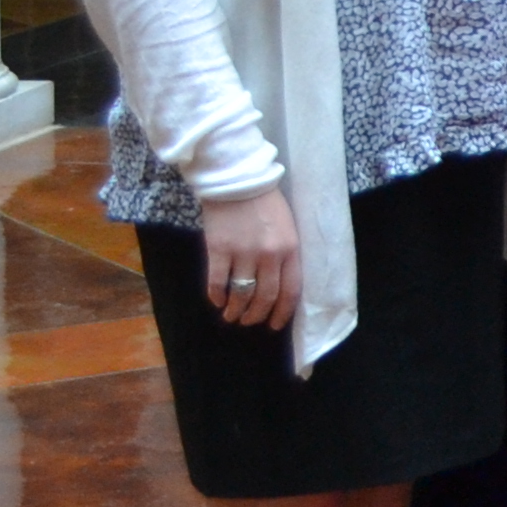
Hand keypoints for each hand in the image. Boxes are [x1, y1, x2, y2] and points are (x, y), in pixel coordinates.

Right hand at [193, 188, 301, 331]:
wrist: (238, 181)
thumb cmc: (266, 203)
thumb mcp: (288, 227)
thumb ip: (287, 254)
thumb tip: (280, 284)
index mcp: (291, 249)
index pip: (290, 291)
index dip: (282, 313)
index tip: (274, 325)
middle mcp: (269, 255)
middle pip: (264, 297)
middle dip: (256, 315)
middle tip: (249, 322)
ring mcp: (242, 253)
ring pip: (240, 294)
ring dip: (235, 310)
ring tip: (231, 316)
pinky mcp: (218, 249)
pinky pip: (217, 282)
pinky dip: (216, 296)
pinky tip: (216, 301)